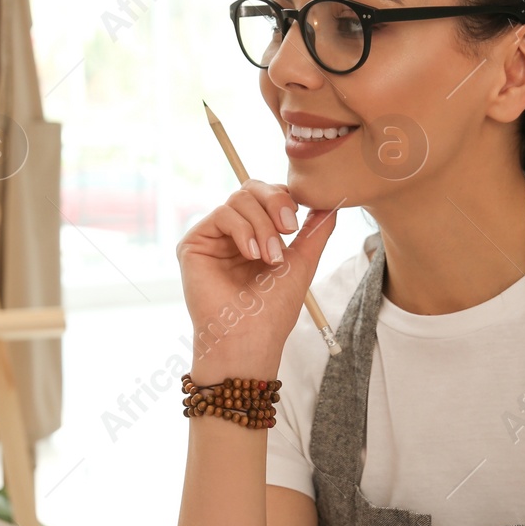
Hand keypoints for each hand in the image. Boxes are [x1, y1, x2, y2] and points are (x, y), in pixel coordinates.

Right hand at [176, 180, 337, 371]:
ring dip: (262, 225)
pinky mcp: (193, 244)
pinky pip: (222, 214)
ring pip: (238, 199)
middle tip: (289, 230)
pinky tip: (251, 254)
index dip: (284, 198)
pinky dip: (243, 230)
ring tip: (270, 257)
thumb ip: (316, 230)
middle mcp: (232, 233)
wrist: (249, 337)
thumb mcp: (302, 261)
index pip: (268, 195)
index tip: (298, 224)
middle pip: (251, 188)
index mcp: (256, 235)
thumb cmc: (273, 309)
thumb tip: (330, 203)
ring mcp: (212, 238)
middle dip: (276, 203)